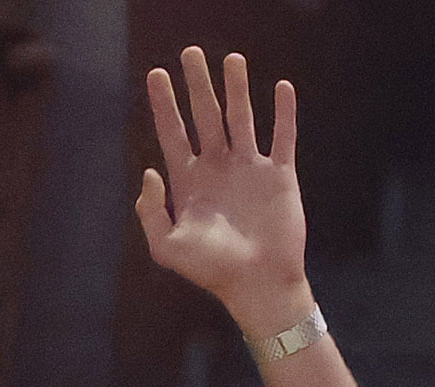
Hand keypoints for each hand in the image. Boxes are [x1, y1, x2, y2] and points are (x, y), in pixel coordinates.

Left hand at [136, 52, 309, 328]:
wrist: (259, 286)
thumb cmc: (213, 272)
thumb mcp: (165, 247)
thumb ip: (150, 211)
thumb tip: (151, 170)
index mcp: (189, 180)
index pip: (173, 131)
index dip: (164, 102)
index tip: (157, 74)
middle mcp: (219, 168)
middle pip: (205, 114)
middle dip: (198, 84)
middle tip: (191, 53)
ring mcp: (250, 170)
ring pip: (242, 118)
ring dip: (237, 88)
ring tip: (232, 59)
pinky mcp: (280, 178)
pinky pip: (282, 138)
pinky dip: (284, 113)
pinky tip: (282, 88)